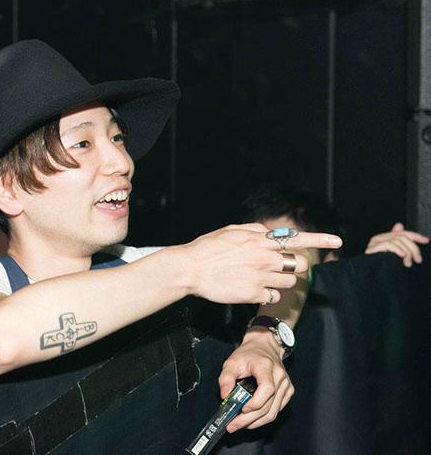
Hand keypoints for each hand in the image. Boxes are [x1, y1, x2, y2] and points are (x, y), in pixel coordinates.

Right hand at [178, 223, 341, 304]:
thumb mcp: (232, 230)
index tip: (337, 240)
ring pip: (290, 283)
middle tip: (280, 266)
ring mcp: (260, 277)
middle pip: (299, 264)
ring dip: (282, 281)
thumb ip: (256, 231)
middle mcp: (264, 258)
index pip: (298, 239)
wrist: (189, 269)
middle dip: (294, 265)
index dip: (320, 239)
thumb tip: (273, 233)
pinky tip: (253, 289)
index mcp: (260, 240)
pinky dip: (268, 294)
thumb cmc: (207, 248)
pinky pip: (274, 297)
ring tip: (262, 278)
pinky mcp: (254, 295)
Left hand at [218, 329, 292, 431]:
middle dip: (248, 419)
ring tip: (240, 424)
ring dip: (255, 422)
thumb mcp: (232, 361)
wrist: (264, 346)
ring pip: (273, 412)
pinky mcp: (287, 392)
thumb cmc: (249, 354)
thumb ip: (225, 378)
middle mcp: (279, 377)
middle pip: (268, 406)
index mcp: (266, 367)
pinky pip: (276, 410)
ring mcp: (286, 386)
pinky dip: (262, 418)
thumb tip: (225, 396)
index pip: (267, 388)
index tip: (242, 409)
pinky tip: (250, 419)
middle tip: (233, 425)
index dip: (255, 402)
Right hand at [365, 222, 427, 266]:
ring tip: (408, 263)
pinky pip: (389, 244)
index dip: (415, 236)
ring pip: (397, 241)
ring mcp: (374, 243)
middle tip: (418, 260)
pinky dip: (397, 250)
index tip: (426, 241)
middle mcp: (378, 238)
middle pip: (402, 237)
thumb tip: (399, 225)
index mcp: (384, 238)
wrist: (369, 276)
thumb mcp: (395, 255)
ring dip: (407, 253)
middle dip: (413, 248)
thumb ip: (398, 242)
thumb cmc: (382, 267)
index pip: (402, 233)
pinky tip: (402, 256)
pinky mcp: (372, 248)